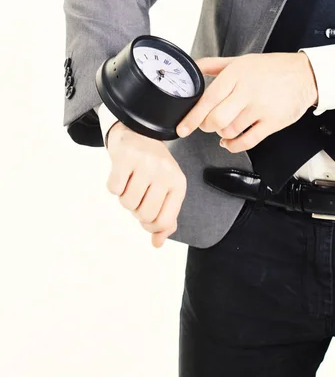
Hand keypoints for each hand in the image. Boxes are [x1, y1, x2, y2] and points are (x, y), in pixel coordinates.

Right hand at [105, 123, 186, 247]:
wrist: (140, 132)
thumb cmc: (154, 169)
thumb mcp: (166, 191)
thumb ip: (165, 219)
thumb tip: (157, 244)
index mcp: (178, 185)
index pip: (164, 222)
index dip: (150, 225)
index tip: (146, 216)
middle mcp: (165, 174)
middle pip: (144, 215)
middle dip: (136, 211)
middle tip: (138, 195)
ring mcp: (146, 165)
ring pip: (127, 203)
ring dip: (124, 198)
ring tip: (131, 183)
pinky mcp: (126, 157)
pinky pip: (114, 188)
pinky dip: (114, 186)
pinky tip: (122, 174)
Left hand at [176, 52, 317, 152]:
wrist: (304, 75)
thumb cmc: (272, 68)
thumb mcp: (241, 60)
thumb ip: (214, 64)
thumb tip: (193, 67)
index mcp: (236, 75)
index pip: (208, 99)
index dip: (192, 117)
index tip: (182, 128)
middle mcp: (247, 91)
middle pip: (216, 119)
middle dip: (206, 126)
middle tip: (207, 125)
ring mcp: (260, 108)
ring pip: (230, 131)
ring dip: (222, 134)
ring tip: (224, 128)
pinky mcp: (272, 123)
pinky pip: (247, 141)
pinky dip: (234, 145)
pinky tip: (230, 142)